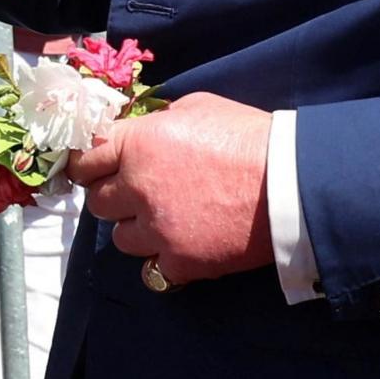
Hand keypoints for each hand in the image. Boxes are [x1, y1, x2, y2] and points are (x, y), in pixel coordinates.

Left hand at [69, 92, 272, 285]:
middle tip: (136, 195)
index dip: (90, 165)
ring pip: (120, 238)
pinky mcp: (181, 262)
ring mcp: (157, 230)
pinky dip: (163, 261)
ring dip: (137, 230)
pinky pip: (151, 270)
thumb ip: (157, 121)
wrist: (294, 183)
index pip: (84, 160)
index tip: (97, 169)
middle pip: (97, 202)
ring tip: (164, 221)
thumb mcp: (197, 108)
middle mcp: (137, 188)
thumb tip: (138, 128)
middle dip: (114, 197)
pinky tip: (180, 247)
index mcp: (136, 145)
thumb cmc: (248, 137)